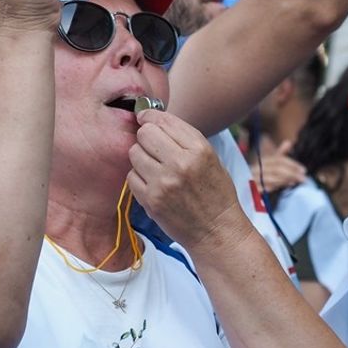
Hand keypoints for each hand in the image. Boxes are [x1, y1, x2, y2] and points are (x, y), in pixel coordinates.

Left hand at [127, 109, 248, 251]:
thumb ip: (184, 138)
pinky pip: (131, 176)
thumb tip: (151, 119)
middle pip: (144, 134)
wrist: (216, 230)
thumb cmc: (215, 193)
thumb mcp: (211, 158)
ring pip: (134, 154)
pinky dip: (138, 178)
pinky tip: (153, 184)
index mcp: (199, 149)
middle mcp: (180, 163)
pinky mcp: (151, 200)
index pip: (163, 121)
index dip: (150, 117)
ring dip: (141, 158)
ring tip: (155, 168)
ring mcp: (163, 183)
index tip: (145, 118)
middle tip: (154, 148)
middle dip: (146, 138)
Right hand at [250, 141, 306, 191]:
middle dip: (291, 173)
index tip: (303, 170)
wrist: (243, 183)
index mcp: (263, 160)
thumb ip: (280, 153)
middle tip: (303, 178)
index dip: (292, 164)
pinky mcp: (251, 189)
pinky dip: (275, 187)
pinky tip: (284, 187)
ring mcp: (253, 178)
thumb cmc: (260, 172)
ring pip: (271, 178)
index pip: (279, 160)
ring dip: (285, 180)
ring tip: (295, 182)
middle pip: (276, 168)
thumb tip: (288, 142)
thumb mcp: (270, 162)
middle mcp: (257, 168)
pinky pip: (264, 188)